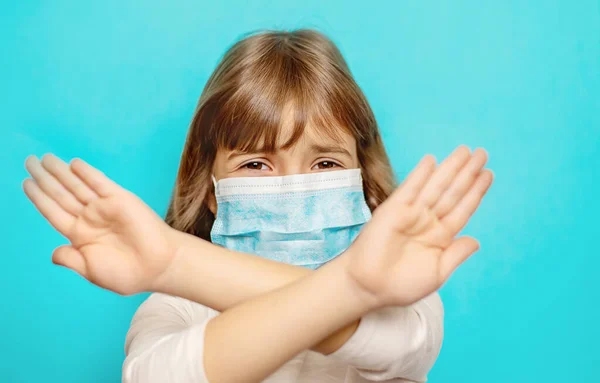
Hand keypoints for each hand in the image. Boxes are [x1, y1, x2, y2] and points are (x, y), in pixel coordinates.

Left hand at [22, 154, 178, 294]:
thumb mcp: (91, 270)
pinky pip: (100, 183)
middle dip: (45, 178)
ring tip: (45, 158)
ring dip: (61, 171)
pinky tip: (73, 164)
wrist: (157, 267)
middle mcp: (90, 218)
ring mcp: (104, 207)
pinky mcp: (120, 199)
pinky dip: (87, 173)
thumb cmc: (127, 274)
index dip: (39, 198)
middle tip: (29, 161)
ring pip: (77, 186)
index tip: (26, 183)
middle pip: (62, 194)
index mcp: (80, 235)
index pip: (54, 212)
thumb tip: (54, 253)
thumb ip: (70, 259)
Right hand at [344, 146, 492, 307]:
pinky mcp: (393, 209)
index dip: (476, 192)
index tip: (488, 174)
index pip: (462, 209)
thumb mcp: (437, 273)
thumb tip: (476, 241)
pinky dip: (420, 174)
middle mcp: (427, 221)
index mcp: (440, 236)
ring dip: (450, 168)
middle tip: (482, 153)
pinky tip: (431, 161)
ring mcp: (411, 213)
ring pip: (436, 186)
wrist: (370, 287)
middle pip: (452, 192)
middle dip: (467, 173)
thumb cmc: (401, 285)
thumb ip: (456, 254)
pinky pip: (410, 189)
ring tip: (465, 151)